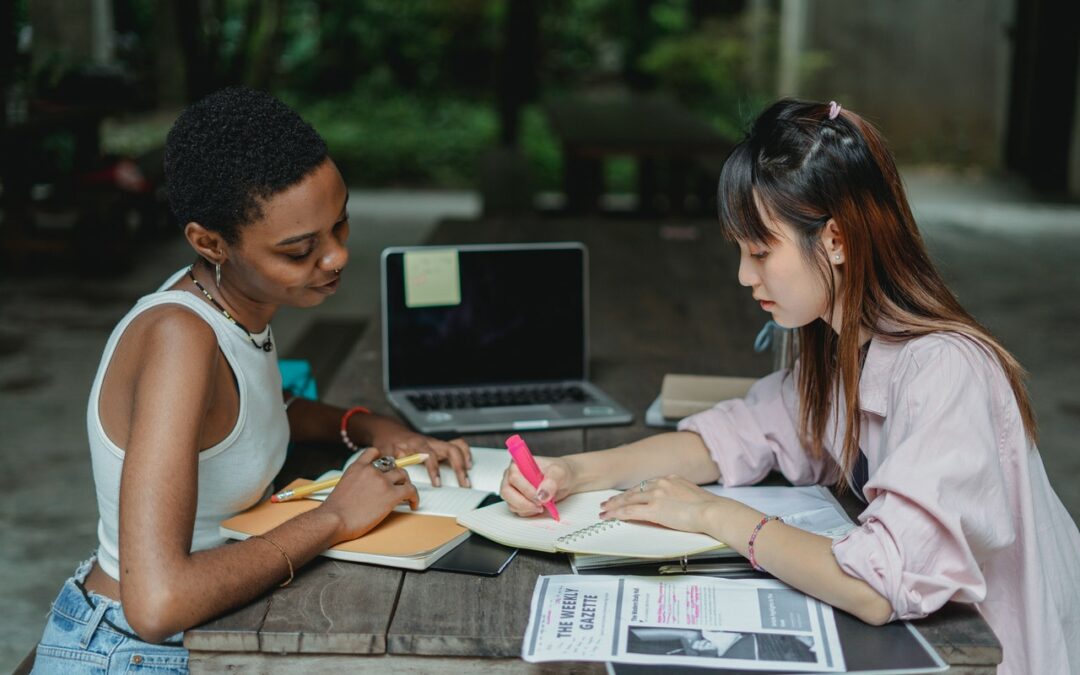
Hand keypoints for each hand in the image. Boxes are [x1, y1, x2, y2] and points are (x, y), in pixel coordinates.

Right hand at [320, 448, 418, 540]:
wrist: (334, 519)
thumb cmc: (335, 511)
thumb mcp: (343, 486)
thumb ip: (356, 481)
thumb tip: (365, 489)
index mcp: (357, 467)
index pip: (374, 452)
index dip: (383, 460)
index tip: (387, 469)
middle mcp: (371, 470)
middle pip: (392, 465)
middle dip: (397, 475)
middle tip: (399, 485)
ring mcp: (383, 481)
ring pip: (403, 476)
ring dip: (406, 485)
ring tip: (407, 496)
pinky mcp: (392, 494)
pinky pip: (411, 490)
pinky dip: (415, 497)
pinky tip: (413, 504)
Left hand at [356, 415, 471, 486]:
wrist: (389, 432)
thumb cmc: (388, 444)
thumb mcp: (385, 454)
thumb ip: (391, 464)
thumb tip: (396, 475)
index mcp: (415, 445)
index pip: (429, 455)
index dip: (434, 469)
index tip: (438, 483)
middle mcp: (429, 442)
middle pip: (450, 449)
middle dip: (459, 466)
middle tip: (464, 483)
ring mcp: (435, 442)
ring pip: (456, 445)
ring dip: (465, 459)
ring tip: (469, 473)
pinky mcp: (439, 445)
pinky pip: (457, 444)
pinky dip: (465, 453)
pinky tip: (468, 464)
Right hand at [500, 455, 573, 516]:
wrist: (563, 481)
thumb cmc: (558, 472)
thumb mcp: (559, 472)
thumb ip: (552, 481)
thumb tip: (542, 494)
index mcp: (519, 464)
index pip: (514, 477)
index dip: (526, 489)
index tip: (540, 495)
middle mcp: (512, 476)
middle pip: (507, 492)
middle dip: (525, 501)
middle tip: (541, 503)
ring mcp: (512, 489)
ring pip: (511, 503)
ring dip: (528, 507)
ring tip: (542, 503)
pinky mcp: (515, 500)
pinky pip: (517, 510)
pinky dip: (529, 511)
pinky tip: (538, 505)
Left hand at [598, 475, 724, 533]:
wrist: (712, 511)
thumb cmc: (708, 508)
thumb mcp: (691, 495)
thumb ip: (678, 496)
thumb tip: (672, 505)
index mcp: (671, 479)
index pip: (647, 485)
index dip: (634, 492)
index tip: (627, 495)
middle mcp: (661, 484)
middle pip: (635, 491)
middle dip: (620, 497)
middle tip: (609, 502)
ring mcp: (656, 495)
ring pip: (629, 499)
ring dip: (615, 505)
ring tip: (605, 509)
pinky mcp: (654, 509)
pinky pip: (630, 511)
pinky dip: (617, 513)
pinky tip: (610, 516)